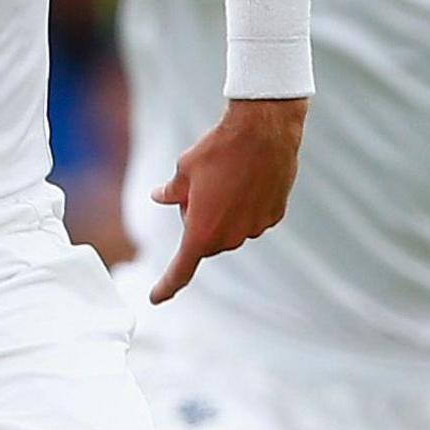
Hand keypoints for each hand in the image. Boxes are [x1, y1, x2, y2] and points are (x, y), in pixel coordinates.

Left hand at [149, 96, 305, 302]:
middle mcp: (231, 237)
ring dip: (221, 213)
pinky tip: (246, 178)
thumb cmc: (218, 149)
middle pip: (205, 241)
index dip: (167, 285)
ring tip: (225, 177)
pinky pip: (251, 219)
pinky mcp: (274, 215)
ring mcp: (255, 228)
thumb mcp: (183, 169)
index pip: (181, 269)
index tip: (156, 299)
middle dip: (196, 221)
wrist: (264, 131)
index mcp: (202, 231)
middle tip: (197, 188)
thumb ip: (171, 191)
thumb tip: (160, 197)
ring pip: (230, 230)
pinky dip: (244, 206)